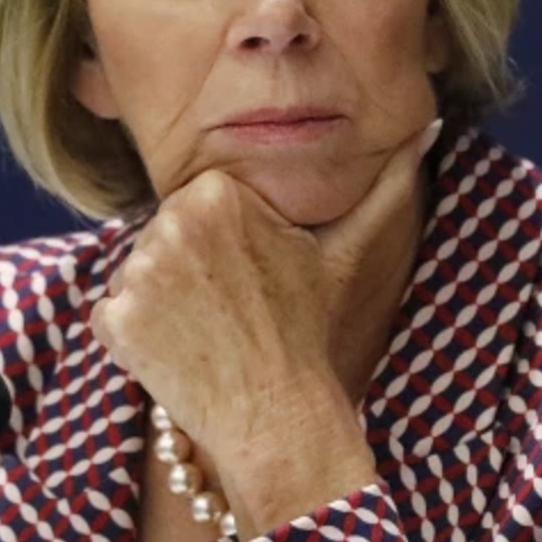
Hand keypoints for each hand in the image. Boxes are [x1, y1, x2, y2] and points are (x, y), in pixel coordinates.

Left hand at [89, 118, 440, 534]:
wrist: (276, 414)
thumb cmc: (309, 331)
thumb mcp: (347, 250)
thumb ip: (387, 183)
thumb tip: (428, 127)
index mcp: (217, 193)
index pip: (198, 205)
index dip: (221, 245)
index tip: (248, 278)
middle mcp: (169, 222)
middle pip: (163, 236)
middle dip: (187, 269)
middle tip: (229, 310)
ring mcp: (136, 272)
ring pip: (137, 274)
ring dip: (161, 302)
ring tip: (207, 332)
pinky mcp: (113, 318)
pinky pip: (113, 314)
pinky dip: (136, 336)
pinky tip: (178, 353)